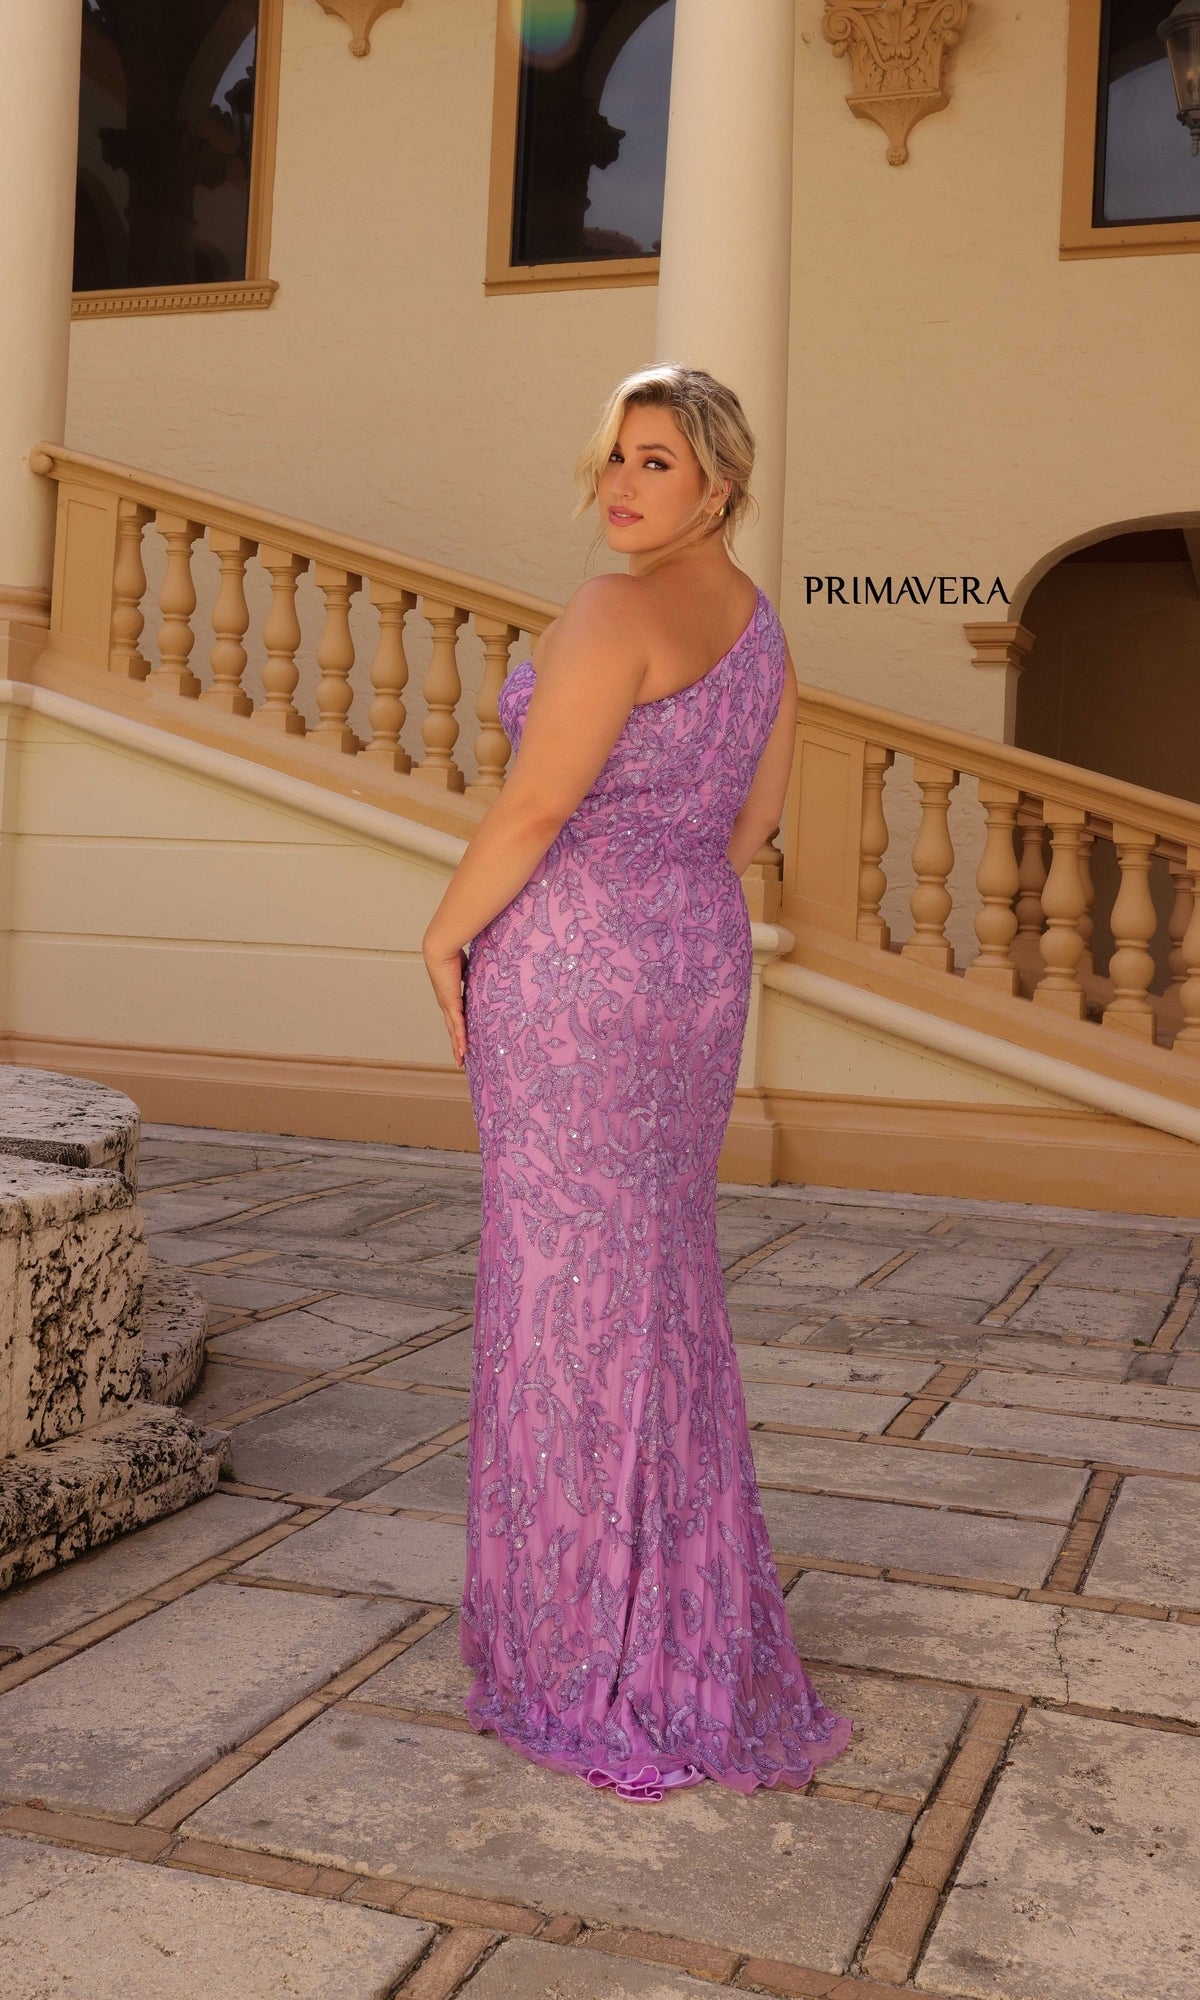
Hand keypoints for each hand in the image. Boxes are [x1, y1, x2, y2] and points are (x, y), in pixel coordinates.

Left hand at [422, 931, 466, 1067]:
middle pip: (452, 1029)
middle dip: (456, 1044)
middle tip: (460, 1058)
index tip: (461, 1038)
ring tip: (461, 1061)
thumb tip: (482, 973)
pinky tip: (463, 1051)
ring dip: (457, 1047)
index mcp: (449, 995)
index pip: (455, 1016)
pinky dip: (460, 1039)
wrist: (440, 949)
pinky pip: (458, 1025)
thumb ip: (472, 975)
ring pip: (454, 1031)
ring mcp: (447, 1005)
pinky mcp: (451, 1004)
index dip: (458, 1028)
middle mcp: (446, 1003)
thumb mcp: (466, 968)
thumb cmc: (452, 953)